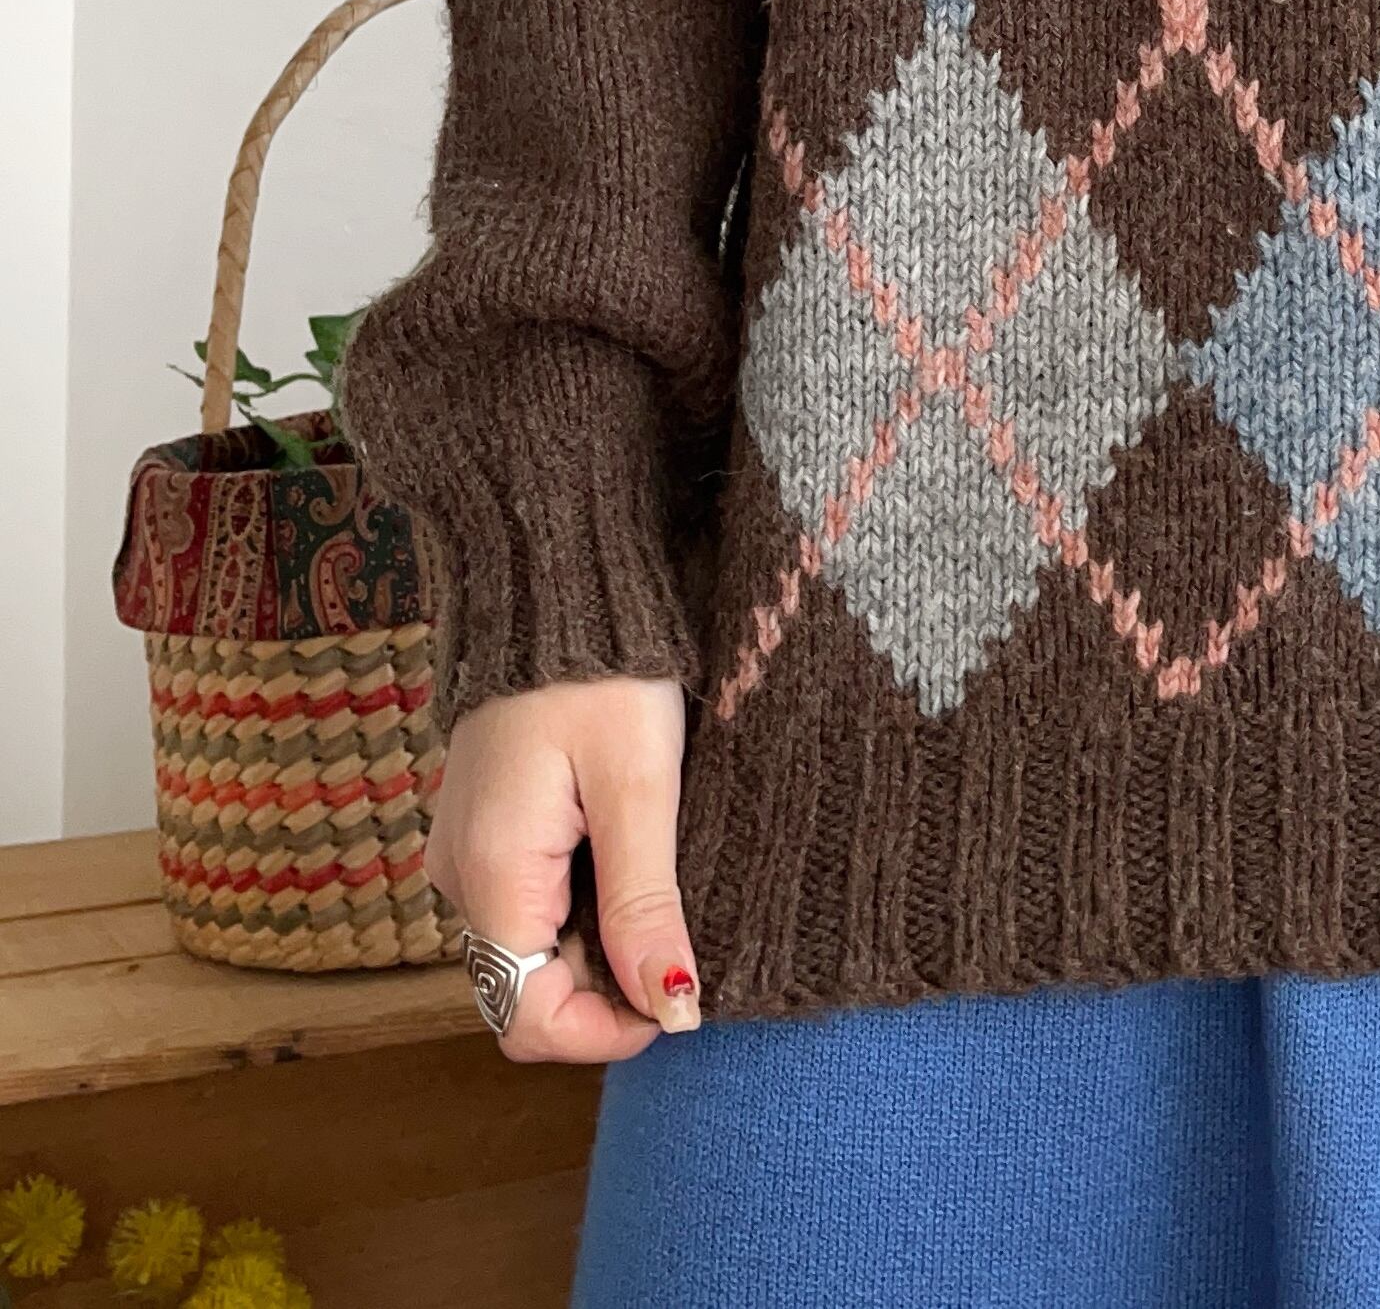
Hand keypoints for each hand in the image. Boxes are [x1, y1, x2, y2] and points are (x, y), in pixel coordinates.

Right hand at [424, 676, 698, 1063]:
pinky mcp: (488, 825)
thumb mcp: (641, 784)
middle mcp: (461, 876)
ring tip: (666, 897)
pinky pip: (529, 900)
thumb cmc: (605, 670)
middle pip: (525, 989)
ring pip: (530, 948)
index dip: (605, 1033)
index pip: (526, 1018)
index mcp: (492, 874)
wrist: (556, 579)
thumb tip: (671, 1009)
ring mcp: (468, 850)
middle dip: (607, 993)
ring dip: (598, 951)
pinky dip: (583, 908)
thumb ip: (645, 903)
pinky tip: (634, 865)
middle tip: (685, 943)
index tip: (680, 1002)